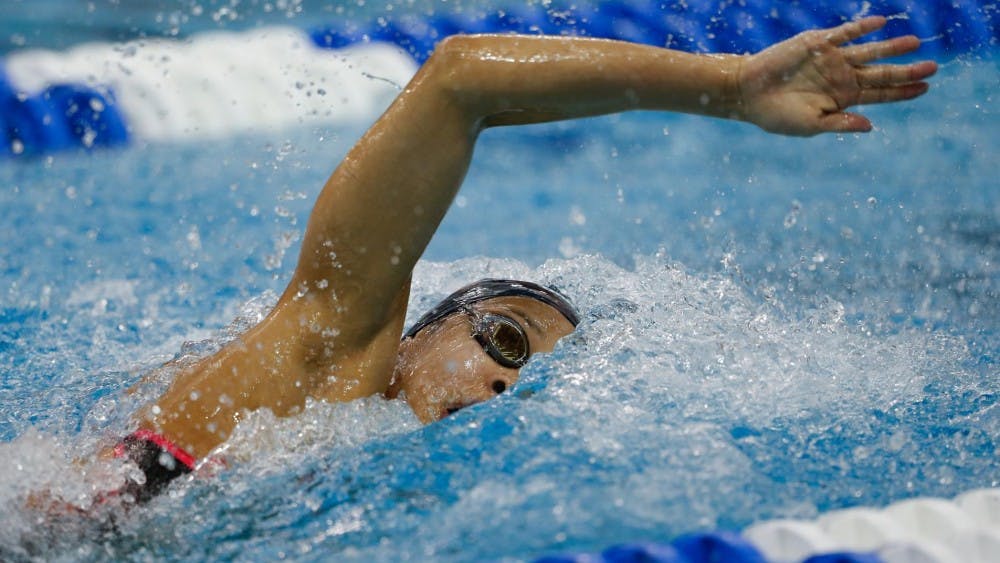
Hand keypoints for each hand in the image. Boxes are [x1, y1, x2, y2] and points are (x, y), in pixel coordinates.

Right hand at [737, 16, 937, 135]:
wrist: (747, 93)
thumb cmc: (777, 115)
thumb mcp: (811, 125)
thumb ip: (841, 123)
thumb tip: (871, 126)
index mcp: (843, 98)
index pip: (880, 94)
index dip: (902, 92)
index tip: (925, 88)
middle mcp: (842, 77)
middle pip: (881, 72)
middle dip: (907, 71)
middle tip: (933, 67)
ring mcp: (831, 59)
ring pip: (869, 51)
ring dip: (891, 47)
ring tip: (915, 43)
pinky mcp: (817, 44)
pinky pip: (844, 34)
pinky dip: (861, 28)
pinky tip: (880, 24)